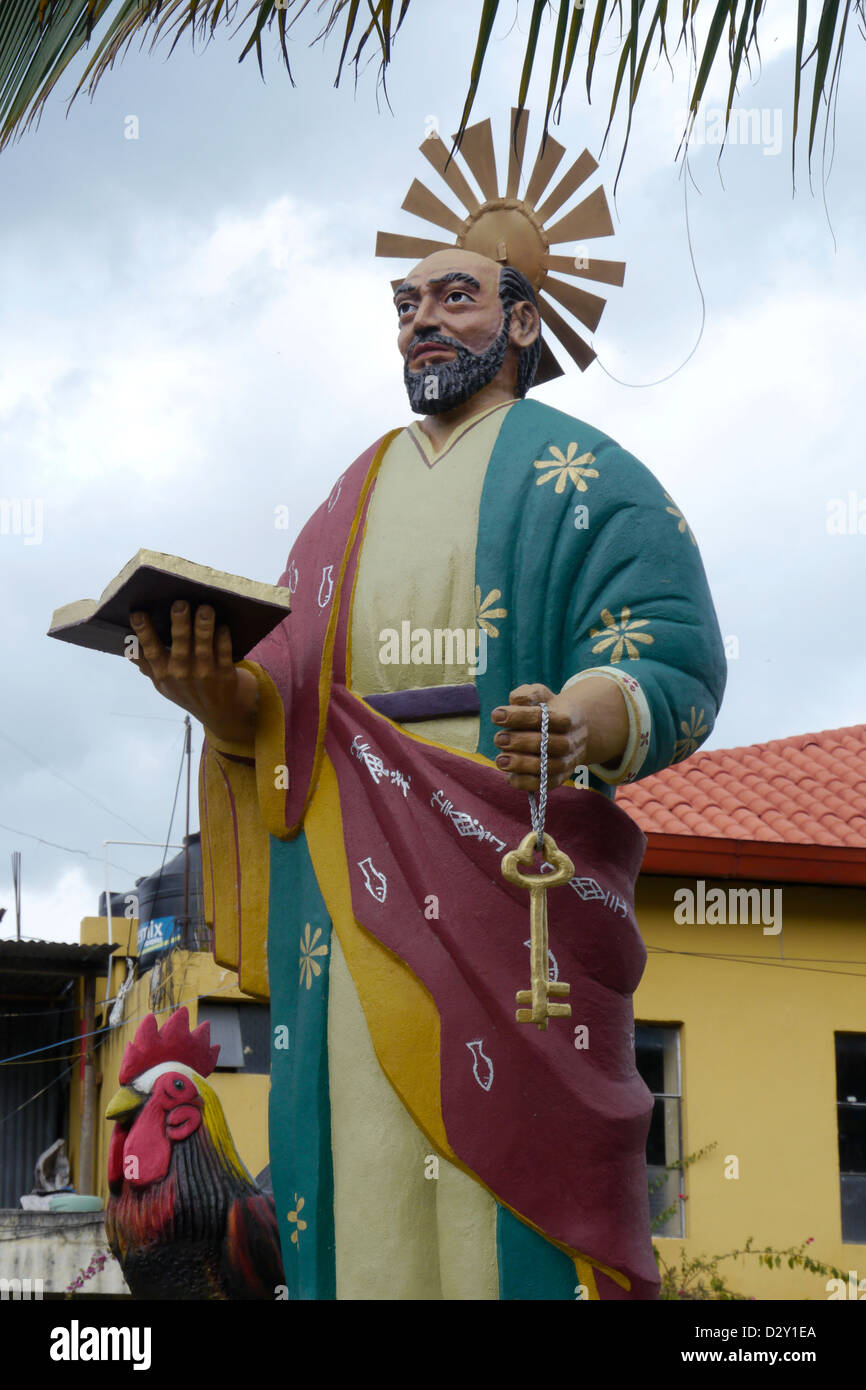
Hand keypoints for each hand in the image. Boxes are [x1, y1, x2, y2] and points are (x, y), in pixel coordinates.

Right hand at [128, 601, 257, 743]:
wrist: (219, 713)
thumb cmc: (187, 691)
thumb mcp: (163, 684)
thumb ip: (147, 665)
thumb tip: (127, 645)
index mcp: (164, 674)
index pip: (151, 651)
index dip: (144, 634)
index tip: (138, 614)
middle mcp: (183, 675)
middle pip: (180, 647)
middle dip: (180, 626)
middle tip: (180, 604)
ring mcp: (205, 676)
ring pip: (204, 649)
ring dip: (204, 629)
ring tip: (205, 608)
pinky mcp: (225, 676)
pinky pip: (225, 656)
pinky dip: (224, 642)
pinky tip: (223, 627)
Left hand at [491, 683, 587, 792]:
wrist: (578, 732)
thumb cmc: (550, 711)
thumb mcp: (542, 695)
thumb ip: (528, 694)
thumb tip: (514, 701)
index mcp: (566, 718)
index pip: (544, 718)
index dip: (518, 716)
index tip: (496, 715)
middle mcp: (569, 741)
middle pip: (546, 744)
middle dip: (519, 741)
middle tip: (498, 738)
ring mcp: (566, 762)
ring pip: (545, 767)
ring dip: (520, 765)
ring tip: (500, 760)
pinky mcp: (559, 778)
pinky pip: (544, 785)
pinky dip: (525, 783)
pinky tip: (509, 776)